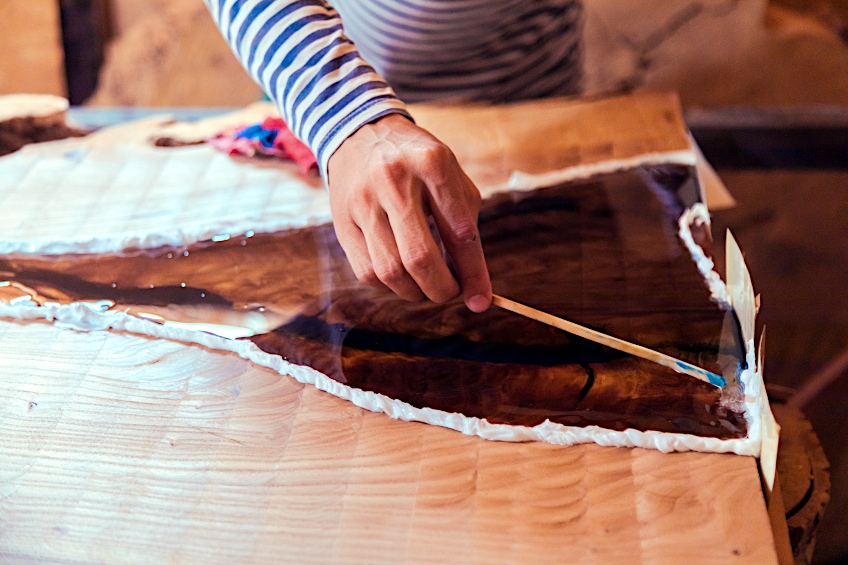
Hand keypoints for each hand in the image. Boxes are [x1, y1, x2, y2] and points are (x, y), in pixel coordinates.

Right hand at [327, 114, 491, 312]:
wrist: (360, 133)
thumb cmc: (417, 162)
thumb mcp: (450, 174)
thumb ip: (464, 222)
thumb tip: (472, 282)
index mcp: (432, 163)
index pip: (460, 232)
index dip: (473, 273)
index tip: (480, 300)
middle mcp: (394, 181)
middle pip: (420, 258)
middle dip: (441, 289)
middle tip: (450, 292)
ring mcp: (363, 201)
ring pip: (390, 271)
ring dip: (415, 292)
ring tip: (425, 285)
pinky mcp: (342, 221)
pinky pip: (367, 271)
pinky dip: (388, 285)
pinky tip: (400, 275)